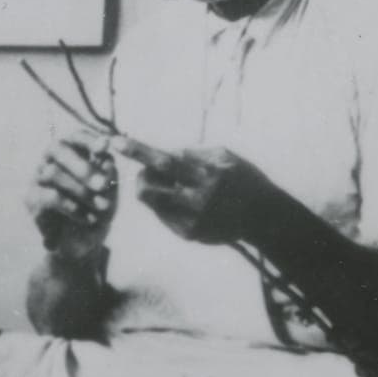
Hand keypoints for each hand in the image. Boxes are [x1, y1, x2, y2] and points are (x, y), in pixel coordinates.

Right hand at [26, 129, 117, 259]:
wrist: (83, 244)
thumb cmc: (98, 211)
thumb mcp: (110, 193)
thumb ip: (107, 173)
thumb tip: (106, 158)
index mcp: (71, 153)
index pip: (75, 136)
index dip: (89, 139)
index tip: (105, 147)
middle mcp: (50, 161)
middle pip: (57, 149)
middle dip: (82, 166)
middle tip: (102, 185)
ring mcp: (37, 178)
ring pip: (53, 173)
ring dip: (81, 191)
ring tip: (102, 208)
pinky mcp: (31, 199)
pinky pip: (49, 196)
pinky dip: (72, 207)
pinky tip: (87, 219)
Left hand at [114, 136, 271, 245]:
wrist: (262, 217)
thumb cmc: (241, 178)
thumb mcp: (224, 156)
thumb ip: (194, 154)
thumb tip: (166, 153)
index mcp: (207, 175)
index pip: (163, 162)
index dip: (138, 151)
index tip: (115, 142)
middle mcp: (197, 200)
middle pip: (148, 187)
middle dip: (141, 175)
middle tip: (148, 170)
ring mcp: (191, 220)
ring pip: (151, 202)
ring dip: (151, 188)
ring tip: (169, 184)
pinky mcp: (188, 234)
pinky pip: (162, 214)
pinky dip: (165, 203)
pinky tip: (182, 200)